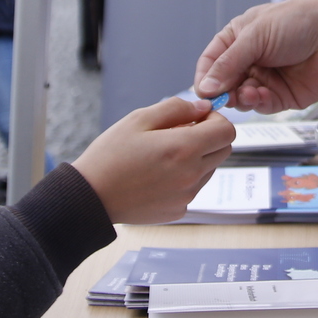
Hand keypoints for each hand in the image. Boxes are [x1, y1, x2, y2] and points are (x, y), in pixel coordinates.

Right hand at [73, 95, 235, 223]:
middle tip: (179, 134)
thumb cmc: (111, 156)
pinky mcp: (179, 210)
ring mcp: (187, 196)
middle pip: (223, 150)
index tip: (196, 119)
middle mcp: (192, 175)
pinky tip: (157, 176)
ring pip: (209, 170)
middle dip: (208, 138)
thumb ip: (176, 108)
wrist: (91, 197)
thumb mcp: (139, 119)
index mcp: (184, 148)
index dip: (215, 120)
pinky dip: (184, 179)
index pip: (227, 131)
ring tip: (163, 157)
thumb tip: (202, 107)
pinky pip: (193, 188)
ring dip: (196, 159)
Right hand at [193, 0, 317, 112]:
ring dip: (242, 98)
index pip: (210, 63)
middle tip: (224, 97)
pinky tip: (263, 95)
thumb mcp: (256, 36)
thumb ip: (229, 63)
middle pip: (223, 85)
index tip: (202, 92)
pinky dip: (259, 103)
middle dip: (223, 93)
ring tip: (249, 91)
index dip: (204, 78)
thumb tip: (205, 88)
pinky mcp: (282, 96)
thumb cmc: (299, 23)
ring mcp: (265, 79)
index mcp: (238, 40)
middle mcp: (249, 61)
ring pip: (241, 99)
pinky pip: (262, 106)